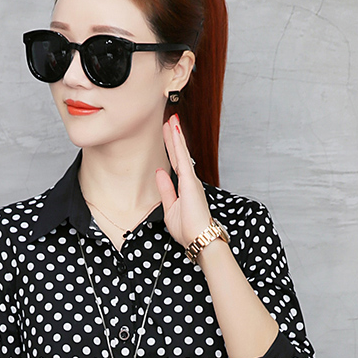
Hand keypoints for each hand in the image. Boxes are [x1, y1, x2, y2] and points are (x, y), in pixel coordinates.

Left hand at [155, 114, 212, 249]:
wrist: (198, 238)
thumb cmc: (188, 229)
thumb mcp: (170, 208)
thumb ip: (165, 190)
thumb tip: (159, 173)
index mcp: (185, 187)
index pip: (175, 163)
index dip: (171, 148)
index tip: (167, 135)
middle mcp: (190, 181)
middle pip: (178, 154)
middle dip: (173, 137)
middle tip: (168, 120)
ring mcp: (190, 179)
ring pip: (181, 152)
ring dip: (175, 135)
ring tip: (171, 118)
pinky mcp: (189, 180)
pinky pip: (182, 157)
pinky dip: (178, 142)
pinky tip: (174, 130)